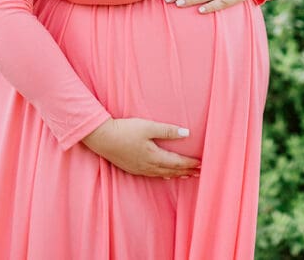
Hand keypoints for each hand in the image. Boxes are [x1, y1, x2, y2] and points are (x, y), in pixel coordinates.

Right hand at [81, 118, 200, 178]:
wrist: (102, 138)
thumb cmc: (125, 130)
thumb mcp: (148, 126)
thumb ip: (167, 130)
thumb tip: (186, 133)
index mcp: (154, 156)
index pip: (177, 162)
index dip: (190, 163)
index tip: (201, 164)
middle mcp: (148, 166)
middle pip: (172, 171)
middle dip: (186, 171)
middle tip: (199, 172)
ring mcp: (139, 168)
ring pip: (162, 174)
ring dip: (176, 174)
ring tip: (186, 175)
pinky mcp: (132, 168)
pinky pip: (152, 174)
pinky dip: (163, 175)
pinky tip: (165, 174)